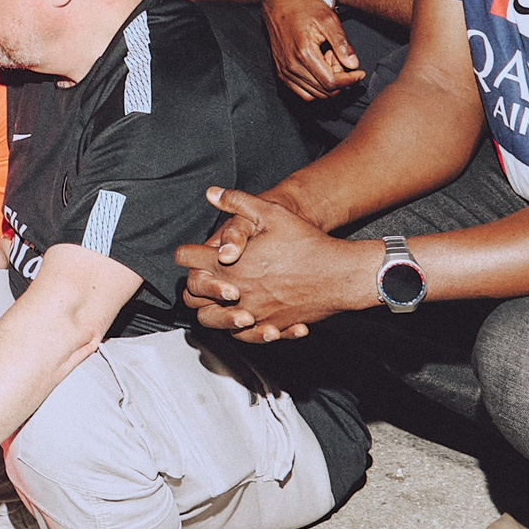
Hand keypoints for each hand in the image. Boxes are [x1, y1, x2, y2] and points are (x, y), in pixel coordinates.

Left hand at [175, 187, 367, 341]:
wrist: (341, 275)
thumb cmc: (308, 244)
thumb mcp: (271, 213)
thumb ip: (237, 202)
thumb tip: (212, 193)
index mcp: (229, 264)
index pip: (187, 259)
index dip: (188, 253)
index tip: (194, 252)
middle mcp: (236, 292)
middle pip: (192, 295)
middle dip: (194, 284)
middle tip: (204, 276)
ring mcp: (253, 313)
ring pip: (213, 321)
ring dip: (212, 309)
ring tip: (222, 298)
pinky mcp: (271, 327)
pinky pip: (243, 336)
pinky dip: (240, 327)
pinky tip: (247, 314)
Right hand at [260, 0, 362, 101]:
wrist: (279, 2)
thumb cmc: (304, 7)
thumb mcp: (328, 19)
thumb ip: (342, 43)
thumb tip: (353, 65)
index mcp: (304, 53)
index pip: (332, 83)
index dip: (350, 80)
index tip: (360, 72)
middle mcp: (291, 66)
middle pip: (324, 91)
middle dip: (339, 80)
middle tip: (340, 59)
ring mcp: (284, 71)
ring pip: (314, 95)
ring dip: (327, 84)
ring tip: (329, 62)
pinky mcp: (281, 72)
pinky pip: (302, 93)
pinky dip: (316, 89)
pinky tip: (320, 71)